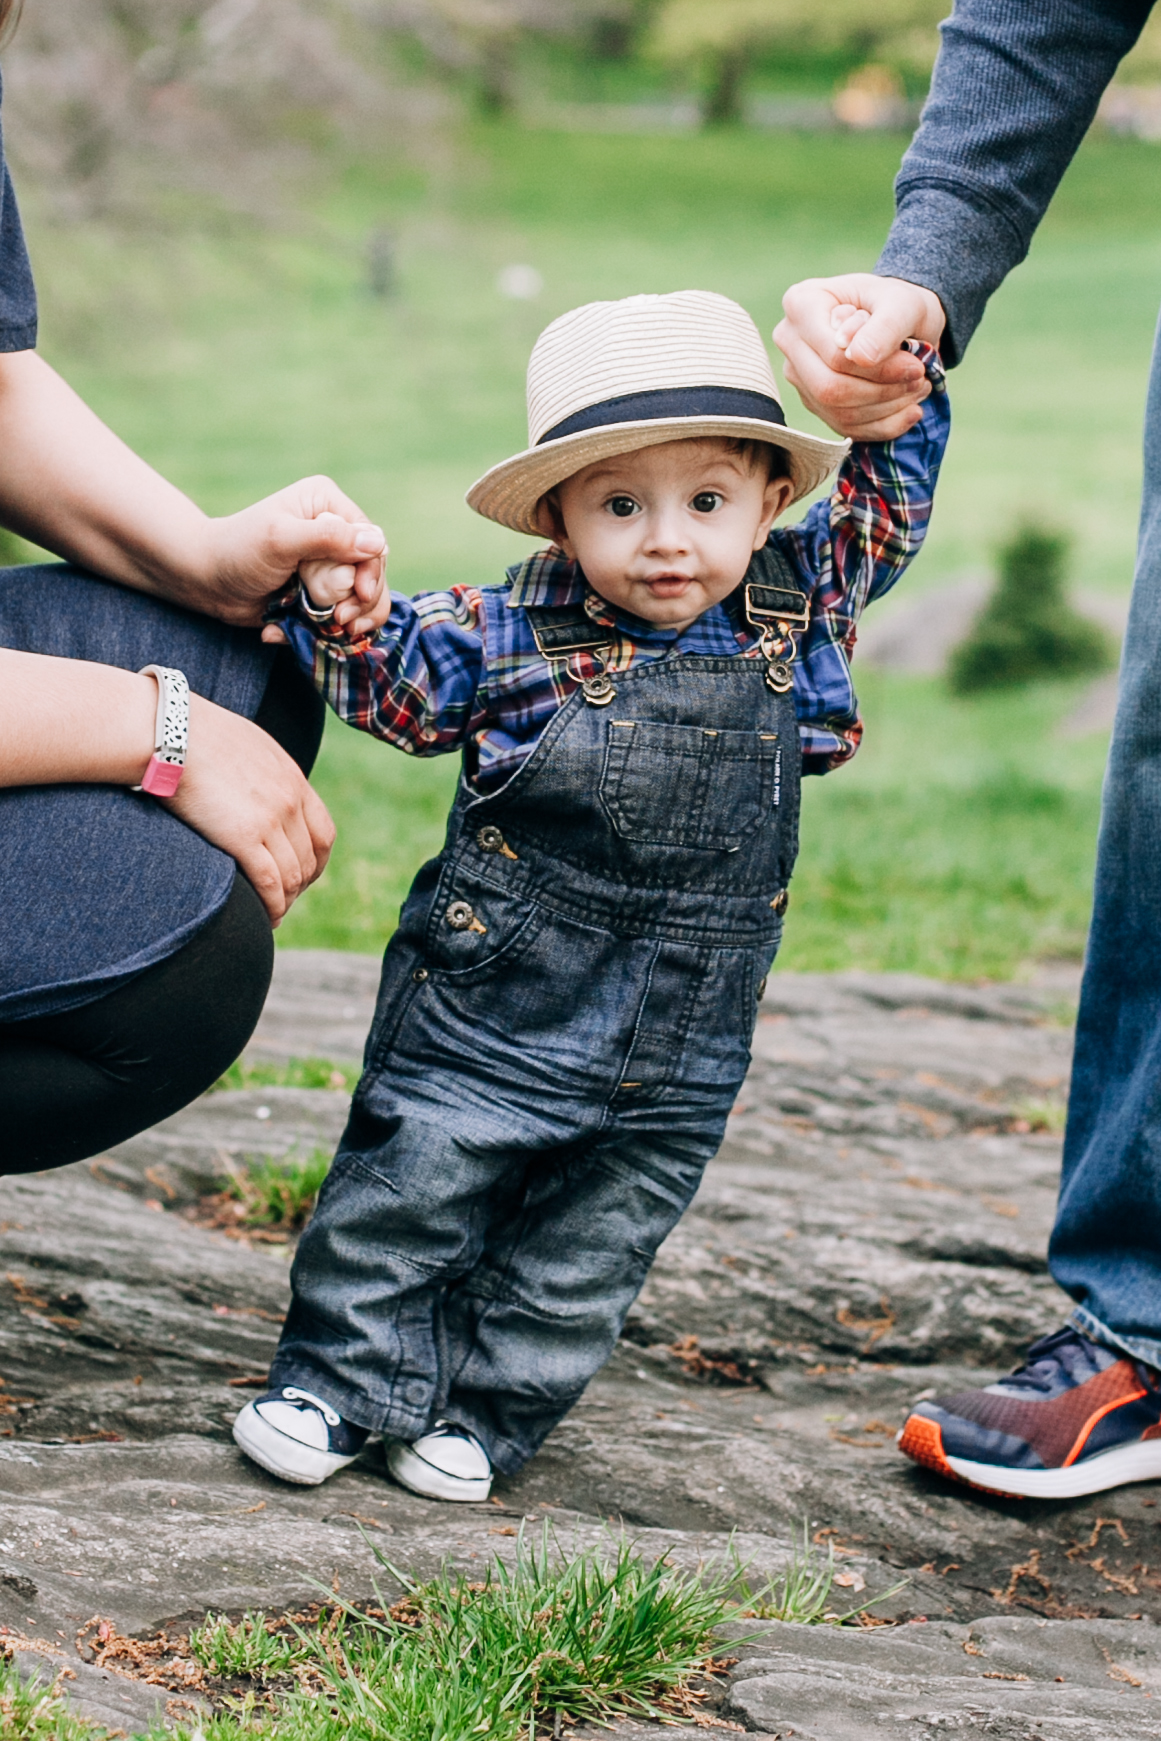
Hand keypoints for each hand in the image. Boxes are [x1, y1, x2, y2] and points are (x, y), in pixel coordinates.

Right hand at [167, 695, 335, 924]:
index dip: (316, 862)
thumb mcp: (245, 745)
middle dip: (299, 887)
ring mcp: (271, 820)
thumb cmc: (194, 734)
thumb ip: (260, 770)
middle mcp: (290, 802)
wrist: (171, 731)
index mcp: (293, 779)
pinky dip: (273, 907)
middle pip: (310, 860)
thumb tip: (251, 783)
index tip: (301, 876)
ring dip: (285, 901)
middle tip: (280, 901)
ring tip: (272, 914)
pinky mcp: (244, 838)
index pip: (323, 833)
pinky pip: (270, 884)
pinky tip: (266, 919)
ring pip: (292, 877)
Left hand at [200, 475, 386, 629]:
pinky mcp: (321, 593)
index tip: (359, 594)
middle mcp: (334, 532)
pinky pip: (342, 615)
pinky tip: (299, 631)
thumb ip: (328, 538)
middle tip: (341, 621)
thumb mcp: (281, 539)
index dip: (372, 571)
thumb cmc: (238, 550)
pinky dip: (328, 630)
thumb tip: (378, 543)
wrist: (206, 581)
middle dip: (363, 600)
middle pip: (373, 572)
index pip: (371, 541)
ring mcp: (329, 566)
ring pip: (365, 598)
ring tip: (334, 630)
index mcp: (328, 506)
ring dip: (353, 620)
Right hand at [774, 274, 945, 440]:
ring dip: (887, 409)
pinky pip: (845, 428)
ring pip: (838, 412)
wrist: (896, 317)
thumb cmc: (896, 303)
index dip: (878, 369)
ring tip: (918, 389)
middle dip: (882, 392)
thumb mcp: (902, 303)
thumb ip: (883, 326)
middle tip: (919, 380)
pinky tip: (909, 411)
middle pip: (829, 388)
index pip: (833, 355)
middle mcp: (790, 341)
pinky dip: (884, 425)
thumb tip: (859, 356)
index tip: (916, 365)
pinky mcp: (814, 402)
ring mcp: (799, 376)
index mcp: (801, 304)